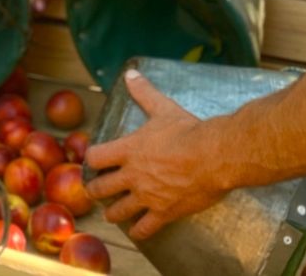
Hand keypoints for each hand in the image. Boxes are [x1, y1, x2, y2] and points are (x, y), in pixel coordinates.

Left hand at [84, 68, 229, 237]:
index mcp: (128, 150)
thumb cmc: (188, 131)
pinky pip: (145, 228)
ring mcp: (147, 196)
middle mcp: (132, 175)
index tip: (92, 160)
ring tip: (110, 213)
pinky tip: (137, 230)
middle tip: (94, 190)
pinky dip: (138, 231)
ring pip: (118, 211)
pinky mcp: (164, 212)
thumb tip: (131, 74)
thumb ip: (144, 93)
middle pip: (100, 188)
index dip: (91, 158)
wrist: (215, 156)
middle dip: (95, 190)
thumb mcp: (163, 108)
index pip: (94, 157)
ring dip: (112, 212)